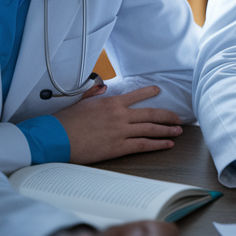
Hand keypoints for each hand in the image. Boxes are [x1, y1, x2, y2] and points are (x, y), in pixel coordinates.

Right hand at [54, 84, 182, 163]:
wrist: (56, 138)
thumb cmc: (65, 121)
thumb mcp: (81, 103)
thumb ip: (94, 94)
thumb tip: (102, 88)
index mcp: (110, 102)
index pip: (136, 95)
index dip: (149, 93)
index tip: (159, 90)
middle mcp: (119, 115)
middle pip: (150, 114)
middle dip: (167, 115)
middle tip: (178, 117)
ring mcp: (120, 131)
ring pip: (150, 129)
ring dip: (167, 130)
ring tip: (178, 130)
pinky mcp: (118, 147)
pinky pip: (143, 145)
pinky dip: (157, 144)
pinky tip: (167, 144)